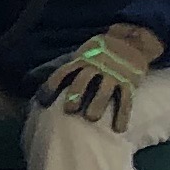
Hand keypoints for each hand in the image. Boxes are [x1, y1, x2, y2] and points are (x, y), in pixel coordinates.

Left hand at [38, 22, 161, 130]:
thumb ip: (69, 66)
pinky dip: (123, 114)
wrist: (131, 40)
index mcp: (82, 59)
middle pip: (83, 80)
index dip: (52, 85)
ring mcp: (113, 74)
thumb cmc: (101, 51)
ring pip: (104, 91)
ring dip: (98, 104)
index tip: (43, 100)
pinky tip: (119, 129)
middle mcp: (96, 66)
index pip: (63, 72)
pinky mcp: (129, 82)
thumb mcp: (83, 52)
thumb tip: (37, 80)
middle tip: (69, 109)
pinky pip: (126, 100)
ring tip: (92, 118)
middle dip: (75, 94)